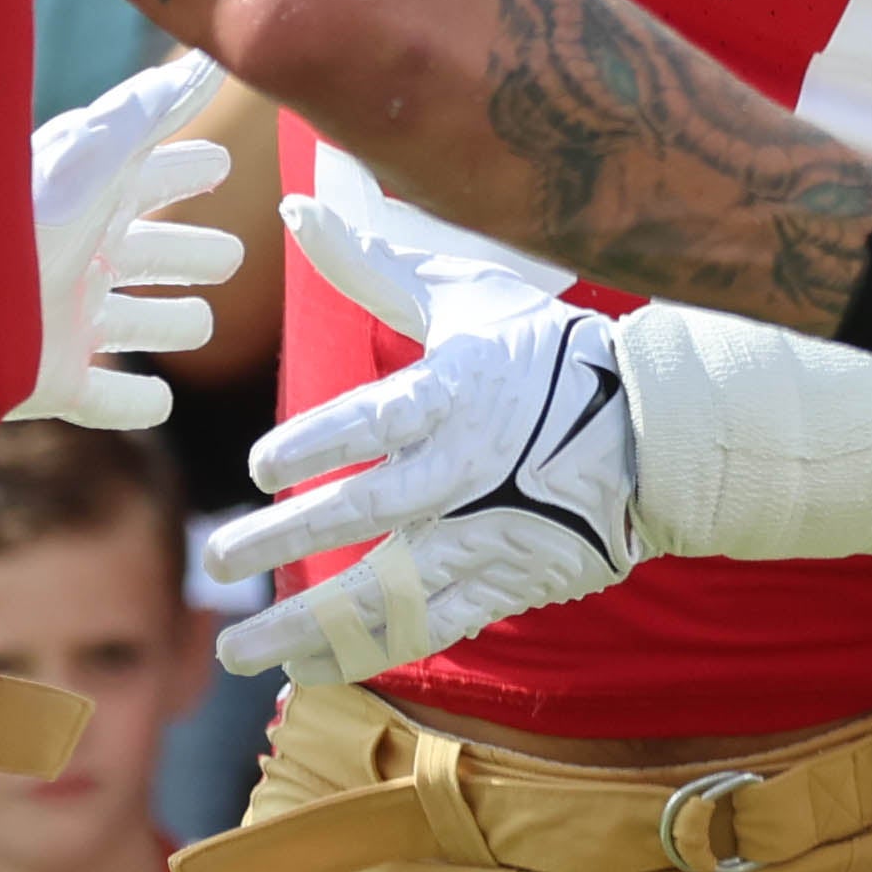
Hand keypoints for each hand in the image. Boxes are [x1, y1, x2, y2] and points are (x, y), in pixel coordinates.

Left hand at [16, 54, 239, 430]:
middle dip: (187, 252)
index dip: (186, 169)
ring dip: (168, 323)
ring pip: (131, 321)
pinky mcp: (53, 379)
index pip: (150, 178)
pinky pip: (104, 398)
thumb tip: (211, 64)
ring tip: (200, 324)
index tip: (222, 162)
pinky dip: (134, 404)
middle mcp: (79, 256)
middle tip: (232, 255)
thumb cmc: (23, 214)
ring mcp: (66, 319)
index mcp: (87, 199)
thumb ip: (154, 111)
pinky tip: (160, 405)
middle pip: (146, 252)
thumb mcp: (95, 153)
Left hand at [204, 198, 636, 684]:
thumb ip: (370, 264)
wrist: (651, 430)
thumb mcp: (464, 296)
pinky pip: (429, 627)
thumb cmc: (543, 351)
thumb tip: (296, 205)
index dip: (320, 443)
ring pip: (391, 589)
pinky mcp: (506, 583)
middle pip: (370, 510)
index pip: (381, 420)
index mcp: (458, 392)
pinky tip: (307, 665)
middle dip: (288, 539)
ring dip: (310, 623)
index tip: (260, 466)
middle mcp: (469, 469)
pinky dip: (367, 651)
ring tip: (238, 648)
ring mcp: (488, 534)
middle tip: (220, 558)